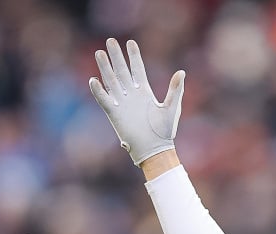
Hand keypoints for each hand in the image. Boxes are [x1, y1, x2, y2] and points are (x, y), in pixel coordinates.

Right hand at [89, 38, 185, 165]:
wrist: (155, 149)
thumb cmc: (165, 131)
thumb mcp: (172, 107)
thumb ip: (175, 90)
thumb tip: (181, 72)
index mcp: (144, 92)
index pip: (137, 69)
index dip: (133, 56)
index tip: (130, 42)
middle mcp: (131, 95)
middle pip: (121, 71)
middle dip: (116, 56)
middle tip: (110, 41)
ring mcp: (122, 103)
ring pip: (111, 81)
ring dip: (105, 68)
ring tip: (99, 53)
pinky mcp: (114, 114)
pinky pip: (104, 100)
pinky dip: (98, 91)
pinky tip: (93, 80)